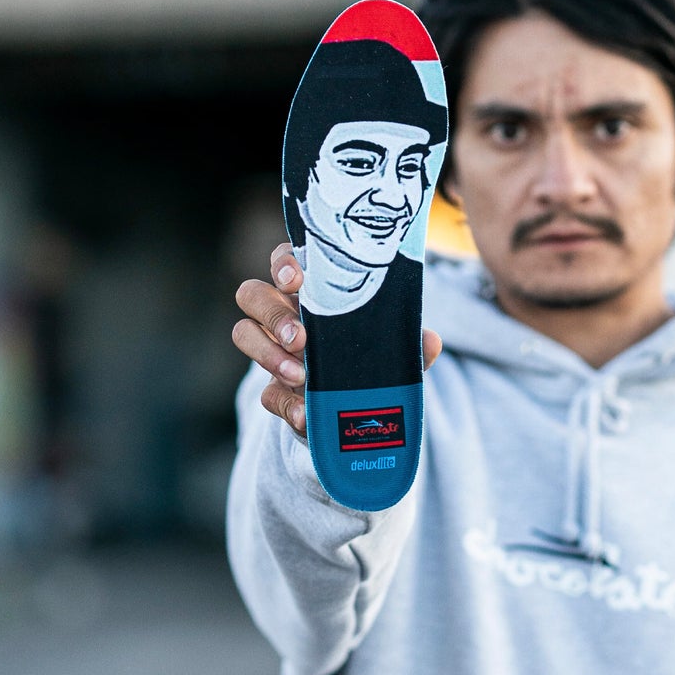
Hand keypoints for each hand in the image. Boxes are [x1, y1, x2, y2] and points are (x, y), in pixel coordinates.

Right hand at [232, 242, 442, 436]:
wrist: (359, 410)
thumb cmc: (371, 358)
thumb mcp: (393, 349)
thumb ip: (408, 344)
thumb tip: (431, 341)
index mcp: (311, 291)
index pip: (285, 260)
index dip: (284, 262)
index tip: (296, 278)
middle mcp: (283, 314)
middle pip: (252, 294)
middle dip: (271, 313)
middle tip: (300, 337)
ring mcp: (274, 351)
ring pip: (243, 334)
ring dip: (267, 353)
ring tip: (300, 375)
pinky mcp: (274, 390)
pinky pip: (265, 394)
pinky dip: (285, 404)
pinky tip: (304, 414)